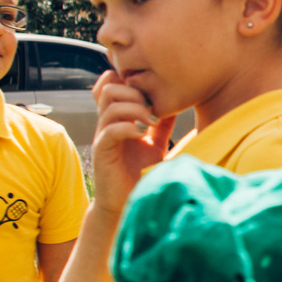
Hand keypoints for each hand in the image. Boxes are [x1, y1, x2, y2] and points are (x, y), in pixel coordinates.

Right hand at [89, 73, 174, 217]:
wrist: (127, 200)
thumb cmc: (140, 172)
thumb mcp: (155, 144)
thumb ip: (162, 125)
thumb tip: (179, 104)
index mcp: (119, 117)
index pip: (114, 82)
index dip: (131, 80)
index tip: (154, 96)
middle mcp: (108, 122)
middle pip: (110, 86)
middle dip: (135, 91)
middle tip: (154, 109)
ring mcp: (103, 135)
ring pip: (110, 105)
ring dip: (135, 109)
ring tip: (152, 122)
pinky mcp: (102, 151)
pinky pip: (110, 130)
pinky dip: (128, 128)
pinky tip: (142, 135)